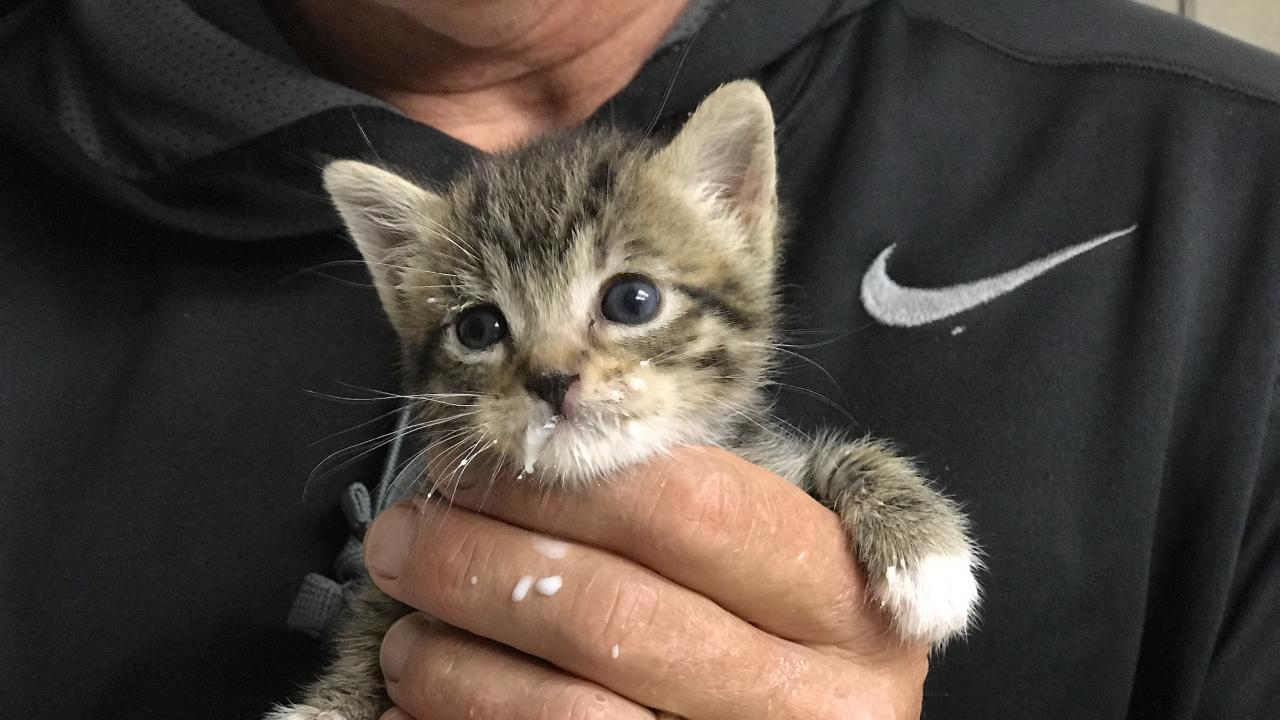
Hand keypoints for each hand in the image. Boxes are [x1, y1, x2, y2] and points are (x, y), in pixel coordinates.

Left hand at [363, 446, 928, 718]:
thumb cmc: (791, 624)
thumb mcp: (801, 536)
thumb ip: (725, 486)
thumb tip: (542, 440)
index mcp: (845, 600)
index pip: (688, 511)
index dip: (559, 482)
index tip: (478, 466)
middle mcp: (814, 701)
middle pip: (611, 614)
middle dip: (476, 563)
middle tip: (405, 535)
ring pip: (569, 716)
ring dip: (455, 665)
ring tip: (410, 633)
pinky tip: (418, 711)